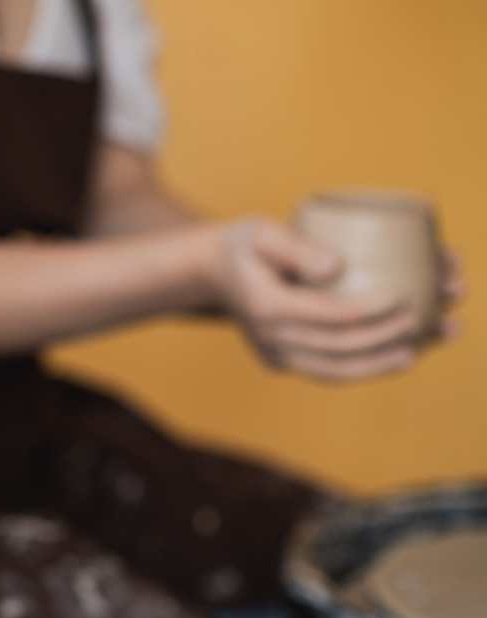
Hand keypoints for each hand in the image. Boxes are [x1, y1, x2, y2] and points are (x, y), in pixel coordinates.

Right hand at [208, 218, 430, 380]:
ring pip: (332, 371)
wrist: (211, 274)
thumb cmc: (244, 245)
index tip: (402, 296)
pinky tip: (388, 359)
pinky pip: (325, 373)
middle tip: (418, 320)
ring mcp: (274, 355)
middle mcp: (270, 338)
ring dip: (376, 366)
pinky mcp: (281, 362)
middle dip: (382, 337)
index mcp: (266, 306)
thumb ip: (297, 247)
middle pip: (336, 347)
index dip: (369, 310)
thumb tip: (337, 267)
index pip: (327, 314)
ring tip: (412, 354)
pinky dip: (360, 370)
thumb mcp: (262, 232)